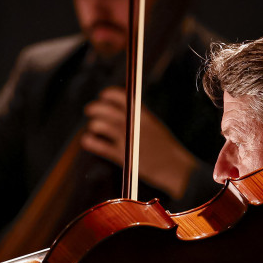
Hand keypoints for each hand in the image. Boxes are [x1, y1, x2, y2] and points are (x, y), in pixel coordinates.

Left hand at [81, 86, 197, 199]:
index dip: (108, 94)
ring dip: (94, 125)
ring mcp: (127, 140)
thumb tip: (124, 112)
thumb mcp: (155, 126)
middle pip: (107, 110)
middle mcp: (133, 124)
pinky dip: (91, 142)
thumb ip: (139, 119)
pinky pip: (101, 146)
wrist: (175, 167)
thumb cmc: (166, 148)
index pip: (121, 96)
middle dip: (95, 108)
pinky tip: (87, 141)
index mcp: (143, 115)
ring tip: (93, 127)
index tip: (102, 96)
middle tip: (89, 110)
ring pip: (101, 126)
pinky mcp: (123, 156)